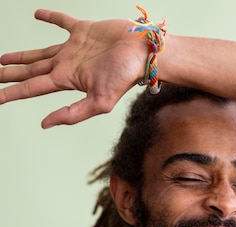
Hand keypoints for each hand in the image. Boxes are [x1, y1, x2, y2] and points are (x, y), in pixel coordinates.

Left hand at [0, 9, 147, 126]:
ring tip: (4, 58)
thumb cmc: (126, 77)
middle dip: (11, 75)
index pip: (32, 88)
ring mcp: (73, 48)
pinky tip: (37, 14)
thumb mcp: (99, 103)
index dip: (12, 92)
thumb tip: (45, 124)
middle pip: (31, 71)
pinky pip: (61, 22)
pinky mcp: (83, 30)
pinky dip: (49, 18)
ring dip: (22, 56)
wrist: (142, 51)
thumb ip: (72, 114)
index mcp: (67, 80)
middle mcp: (67, 65)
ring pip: (41, 52)